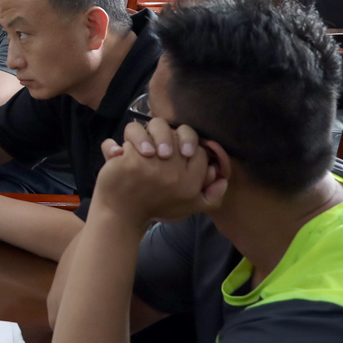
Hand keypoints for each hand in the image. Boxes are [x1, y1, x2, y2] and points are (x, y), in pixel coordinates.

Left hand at [94, 118, 223, 225]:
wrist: (121, 215)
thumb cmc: (155, 208)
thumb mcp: (188, 208)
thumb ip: (210, 198)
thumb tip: (223, 181)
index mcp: (190, 184)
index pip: (198, 151)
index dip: (188, 145)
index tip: (176, 152)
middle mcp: (174, 174)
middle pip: (179, 134)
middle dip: (169, 135)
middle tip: (160, 149)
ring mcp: (151, 164)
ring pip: (157, 128)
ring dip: (148, 133)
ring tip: (143, 149)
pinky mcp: (129, 160)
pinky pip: (132, 136)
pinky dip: (123, 142)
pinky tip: (119, 154)